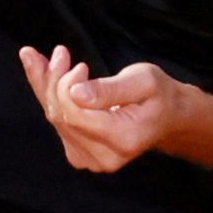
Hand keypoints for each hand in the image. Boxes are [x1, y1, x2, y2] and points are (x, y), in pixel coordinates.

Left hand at [17, 44, 199, 172]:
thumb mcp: (144, 81)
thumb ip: (110, 88)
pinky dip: (49, 96)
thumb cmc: (159, 95)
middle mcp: (104, 157)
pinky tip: (44, 73)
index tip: (80, 65)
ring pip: (56, 118)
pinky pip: (57, 122)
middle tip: (61, 52)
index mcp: (122, 139)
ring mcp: (91, 160)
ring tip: (54, 57)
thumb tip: (75, 92)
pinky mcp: (81, 155)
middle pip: (62, 116)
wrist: (169, 117)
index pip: (76, 115)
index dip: (67, 87)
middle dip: (55, 81)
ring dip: (48, 85)